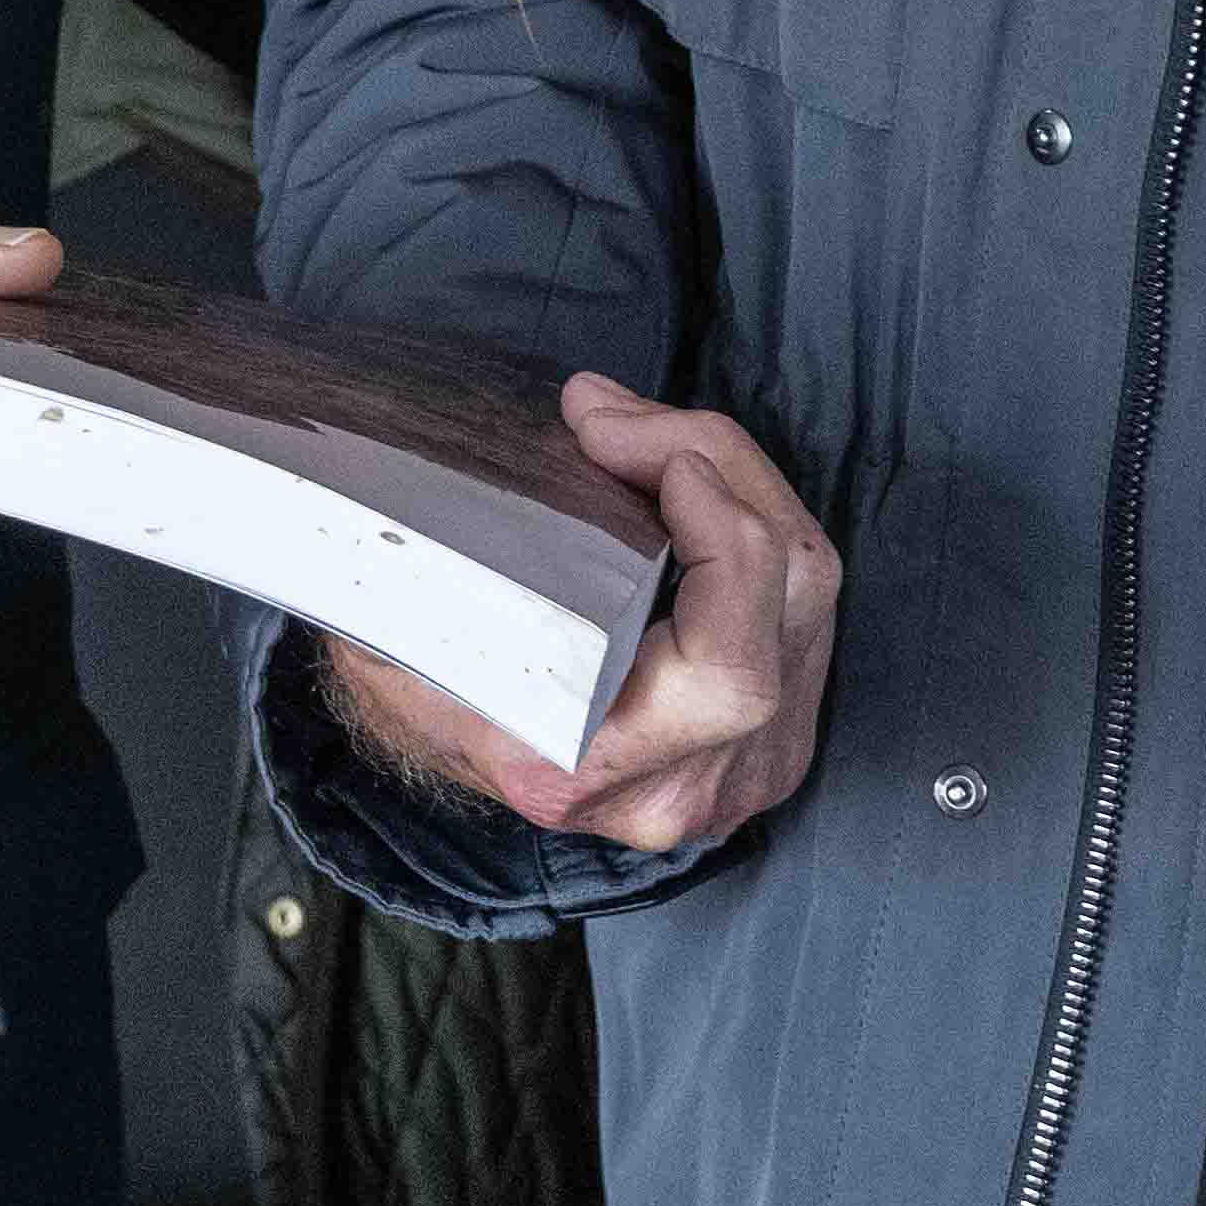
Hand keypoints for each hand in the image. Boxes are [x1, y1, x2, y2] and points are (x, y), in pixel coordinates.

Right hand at [323, 381, 835, 852]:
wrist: (434, 726)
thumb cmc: (411, 661)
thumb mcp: (397, 626)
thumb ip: (447, 565)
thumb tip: (501, 465)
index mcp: (577, 774)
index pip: (725, 678)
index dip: (725, 546)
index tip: (656, 457)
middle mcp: (675, 787)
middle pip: (786, 608)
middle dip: (726, 473)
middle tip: (624, 418)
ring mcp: (736, 769)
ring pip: (808, 593)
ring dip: (740, 481)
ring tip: (646, 430)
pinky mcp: (766, 736)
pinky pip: (801, 605)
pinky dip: (752, 520)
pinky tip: (688, 480)